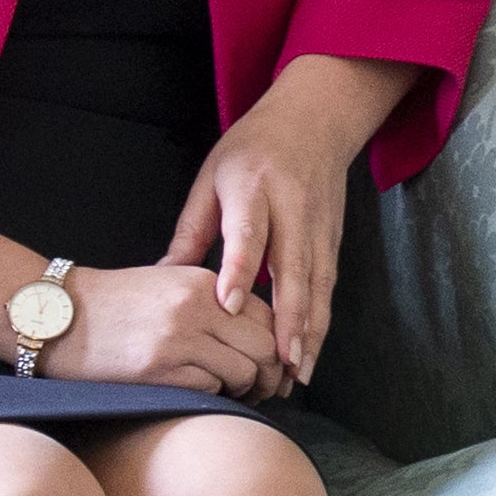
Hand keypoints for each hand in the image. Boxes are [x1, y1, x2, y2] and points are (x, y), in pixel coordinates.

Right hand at [39, 261, 288, 396]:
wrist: (58, 316)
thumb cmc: (116, 305)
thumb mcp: (172, 286)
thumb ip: (216, 304)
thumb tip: (264, 336)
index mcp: (204, 283)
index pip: (267, 316)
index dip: (279, 346)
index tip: (276, 366)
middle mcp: (197, 307)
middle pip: (266, 346)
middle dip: (272, 374)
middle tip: (265, 389)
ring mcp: (179, 339)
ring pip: (244, 371)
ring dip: (245, 390)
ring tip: (236, 395)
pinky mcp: (160, 370)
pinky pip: (211, 389)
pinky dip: (214, 396)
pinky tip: (203, 394)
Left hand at [159, 54, 418, 393]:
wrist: (315, 121)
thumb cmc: (251, 149)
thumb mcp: (211, 178)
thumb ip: (191, 231)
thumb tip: (163, 279)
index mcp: (253, 189)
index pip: (248, 234)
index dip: (240, 270)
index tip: (228, 307)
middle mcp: (291, 211)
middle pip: (292, 270)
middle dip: (286, 320)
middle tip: (275, 364)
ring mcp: (318, 228)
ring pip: (316, 286)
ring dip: (308, 332)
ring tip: (296, 374)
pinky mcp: (332, 241)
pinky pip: (326, 289)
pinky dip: (319, 324)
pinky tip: (309, 355)